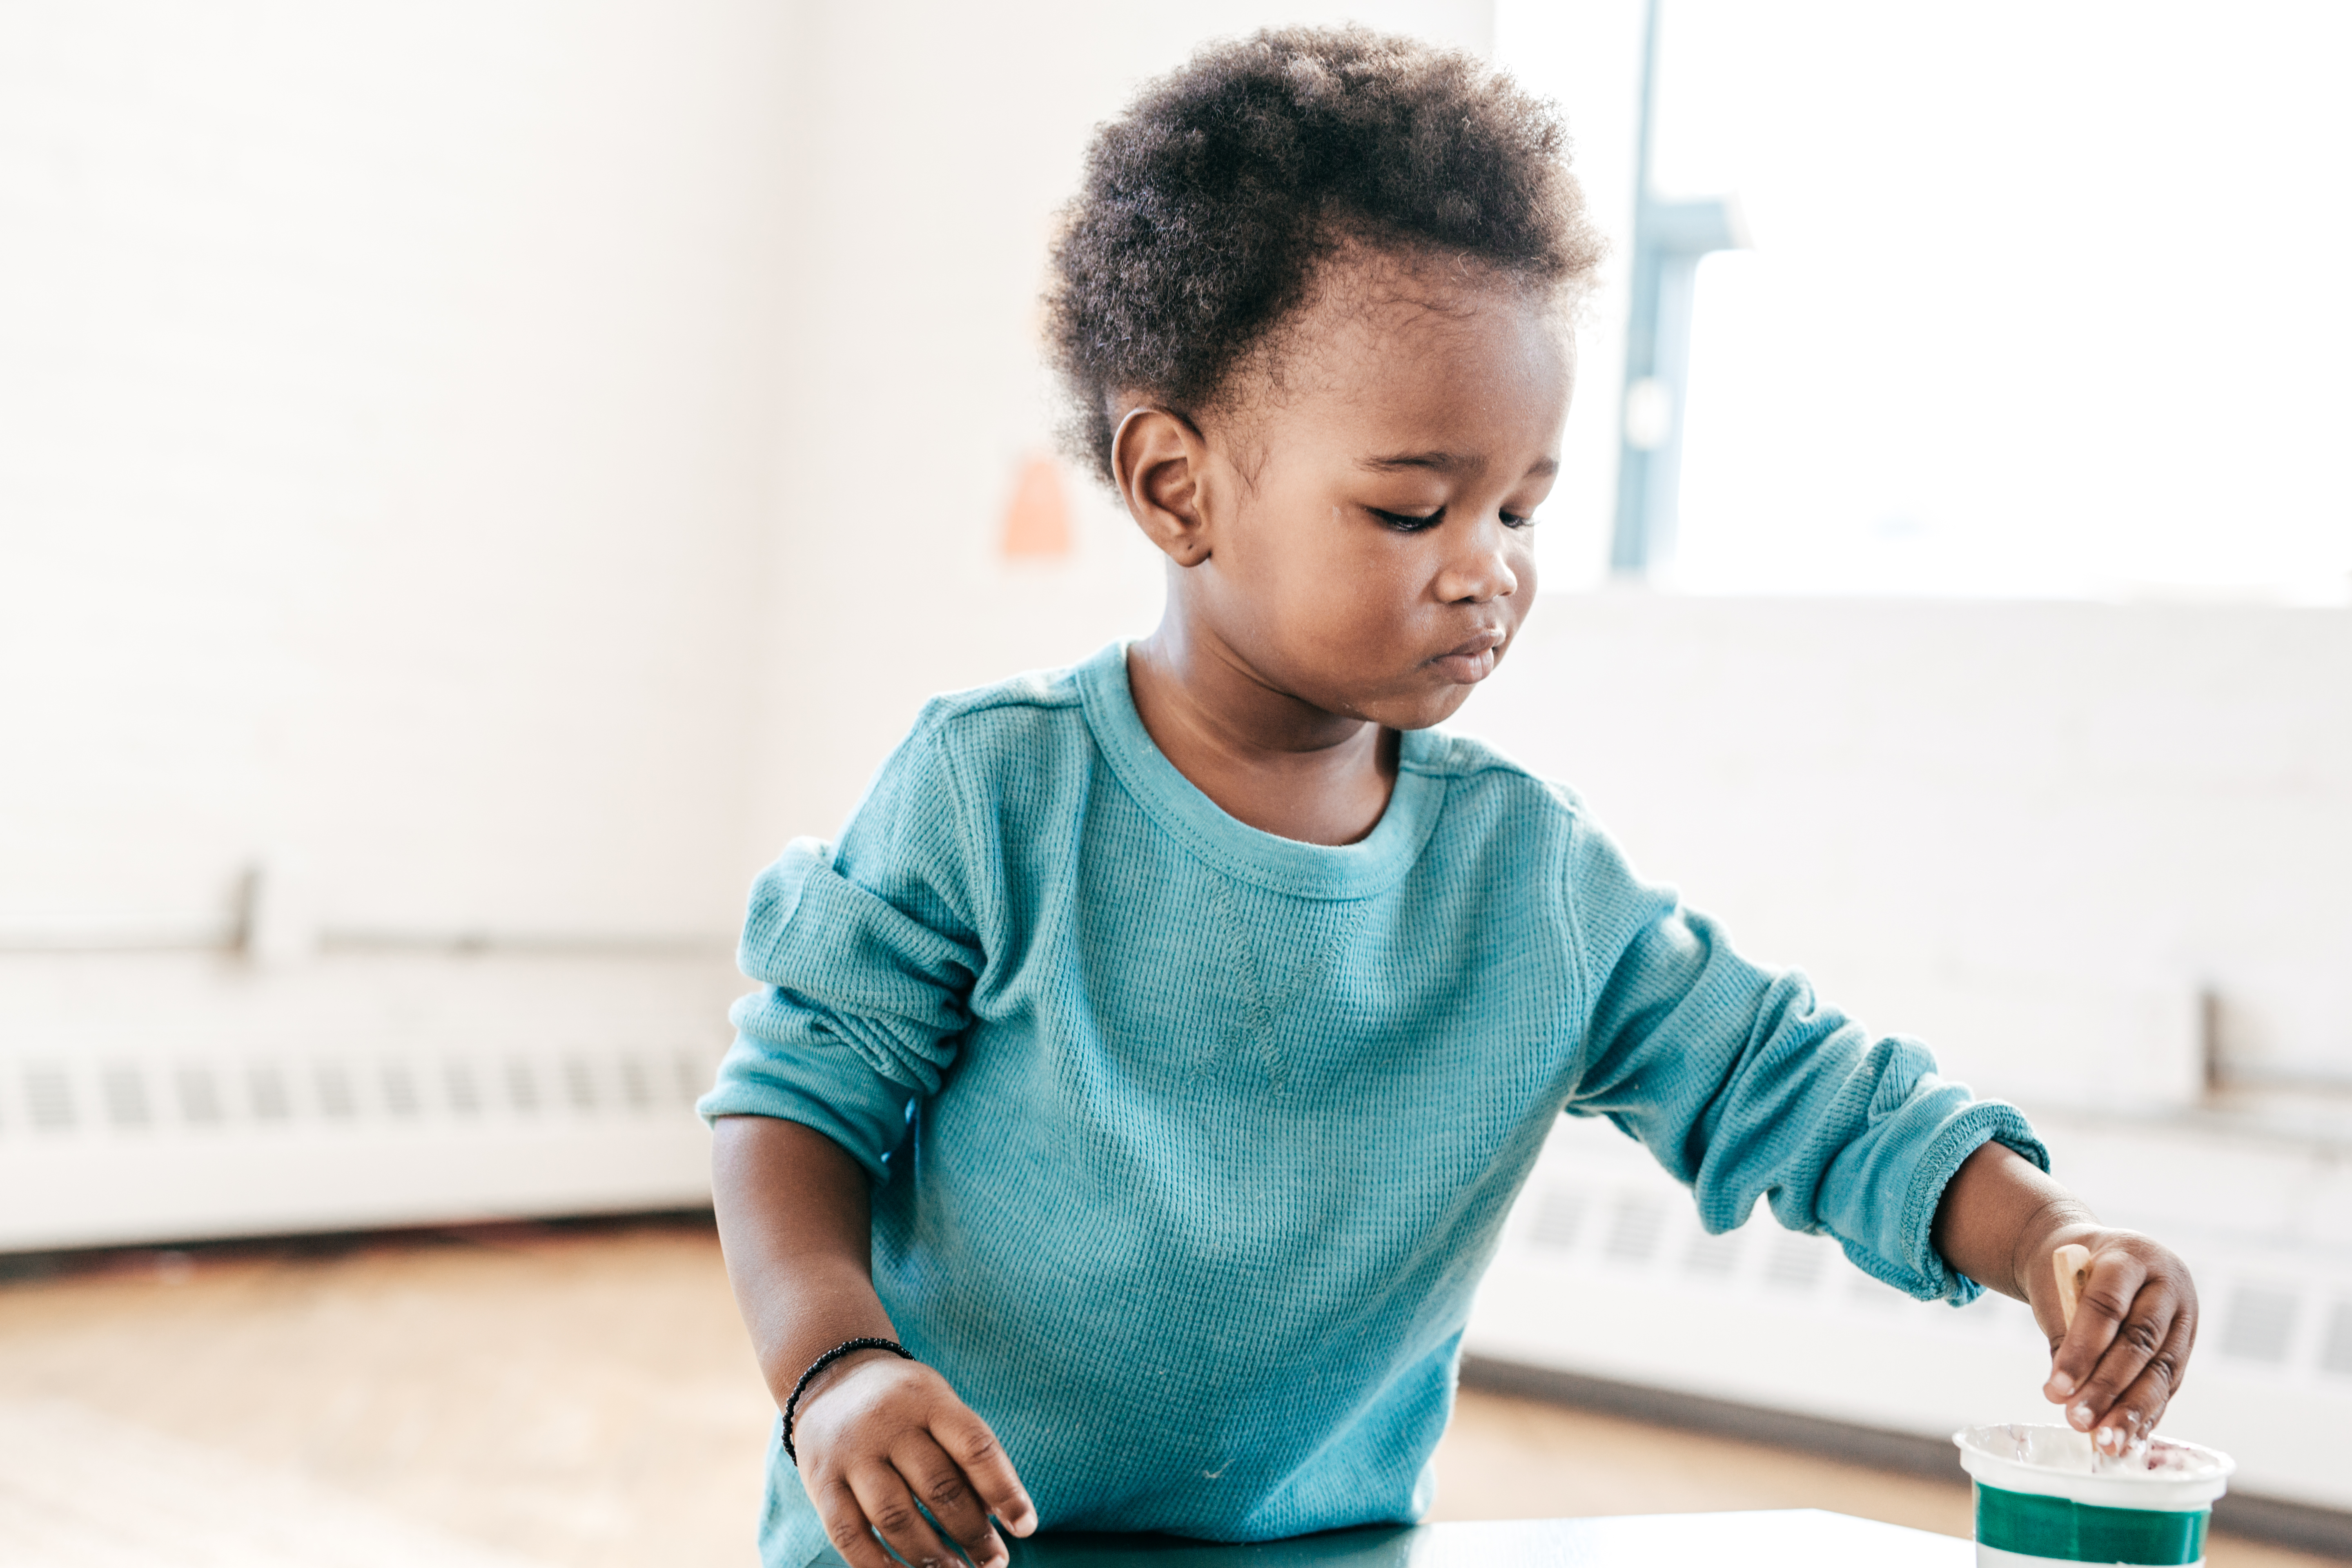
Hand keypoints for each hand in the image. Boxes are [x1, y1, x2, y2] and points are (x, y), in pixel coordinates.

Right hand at [792, 1349, 1038, 1567]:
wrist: (830, 1379)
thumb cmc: (904, 1405)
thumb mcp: (939, 1406)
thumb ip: (965, 1453)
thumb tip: (995, 1515)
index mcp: (928, 1399)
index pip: (975, 1447)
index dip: (1005, 1491)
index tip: (1026, 1528)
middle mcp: (888, 1423)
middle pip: (938, 1487)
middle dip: (973, 1533)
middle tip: (995, 1562)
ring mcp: (851, 1454)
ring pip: (896, 1517)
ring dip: (932, 1557)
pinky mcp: (821, 1483)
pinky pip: (849, 1535)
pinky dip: (879, 1566)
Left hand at [2018, 1221, 2199, 1453]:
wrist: (2089, 1253)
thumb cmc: (2065, 1269)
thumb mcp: (2055, 1284)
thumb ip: (2063, 1331)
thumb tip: (2065, 1395)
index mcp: (2130, 1256)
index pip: (2107, 1305)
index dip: (2082, 1350)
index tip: (2055, 1389)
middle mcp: (2167, 1284)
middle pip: (2139, 1343)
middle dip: (2107, 1389)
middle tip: (2078, 1422)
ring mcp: (2184, 1316)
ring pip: (2161, 1371)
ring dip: (2132, 1412)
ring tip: (2105, 1442)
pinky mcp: (2186, 1346)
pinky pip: (2168, 1384)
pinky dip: (2147, 1414)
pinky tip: (2129, 1439)